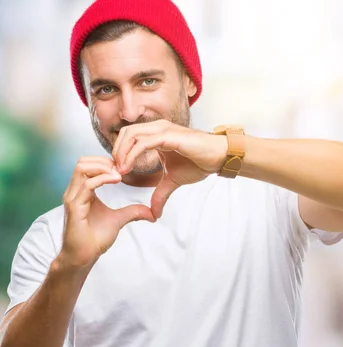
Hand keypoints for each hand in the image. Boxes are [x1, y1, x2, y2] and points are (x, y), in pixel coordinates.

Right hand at [60, 157, 154, 268]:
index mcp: (82, 191)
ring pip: (82, 168)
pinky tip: (117, 181)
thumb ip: (133, 212)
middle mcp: (75, 192)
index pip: (89, 165)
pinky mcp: (74, 207)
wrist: (83, 257)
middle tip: (122, 169)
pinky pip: (87, 185)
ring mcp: (73, 198)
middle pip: (83, 161)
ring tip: (120, 175)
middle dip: (104, 161)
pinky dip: (103, 179)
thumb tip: (152, 213)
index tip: (124, 169)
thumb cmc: (95, 238)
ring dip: (104, 167)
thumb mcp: (119, 220)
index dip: (106, 162)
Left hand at [112, 120, 227, 217]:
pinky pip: (143, 143)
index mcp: (156, 134)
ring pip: (131, 135)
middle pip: (125, 133)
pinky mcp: (168, 136)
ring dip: (121, 153)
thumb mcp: (173, 180)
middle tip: (115, 172)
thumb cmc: (199, 163)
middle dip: (116, 152)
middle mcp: (157, 128)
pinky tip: (128, 168)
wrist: (218, 158)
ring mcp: (162, 129)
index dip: (119, 153)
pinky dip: (131, 155)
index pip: (129, 137)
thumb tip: (155, 213)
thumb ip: (160, 193)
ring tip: (120, 171)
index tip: (117, 173)